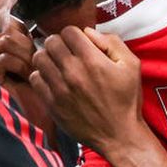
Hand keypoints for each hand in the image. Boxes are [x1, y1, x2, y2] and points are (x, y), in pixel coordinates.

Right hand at [0, 17, 52, 134]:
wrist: (32, 129)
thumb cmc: (37, 102)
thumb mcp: (37, 70)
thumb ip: (32, 51)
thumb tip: (36, 29)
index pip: (9, 27)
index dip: (28, 35)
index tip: (40, 51)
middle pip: (7, 30)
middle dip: (28, 44)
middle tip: (38, 63)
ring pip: (6, 40)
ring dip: (25, 53)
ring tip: (34, 70)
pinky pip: (4, 57)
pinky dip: (21, 65)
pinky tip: (28, 78)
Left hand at [28, 26, 143, 151]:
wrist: (118, 135)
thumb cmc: (126, 100)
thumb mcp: (131, 65)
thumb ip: (111, 42)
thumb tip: (87, 32)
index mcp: (92, 60)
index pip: (68, 31)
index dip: (73, 34)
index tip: (78, 43)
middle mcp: (73, 72)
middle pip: (51, 42)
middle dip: (59, 43)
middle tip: (66, 52)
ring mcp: (60, 88)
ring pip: (39, 58)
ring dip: (47, 58)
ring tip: (57, 64)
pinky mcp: (52, 104)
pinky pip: (35, 79)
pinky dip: (42, 76)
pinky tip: (53, 80)